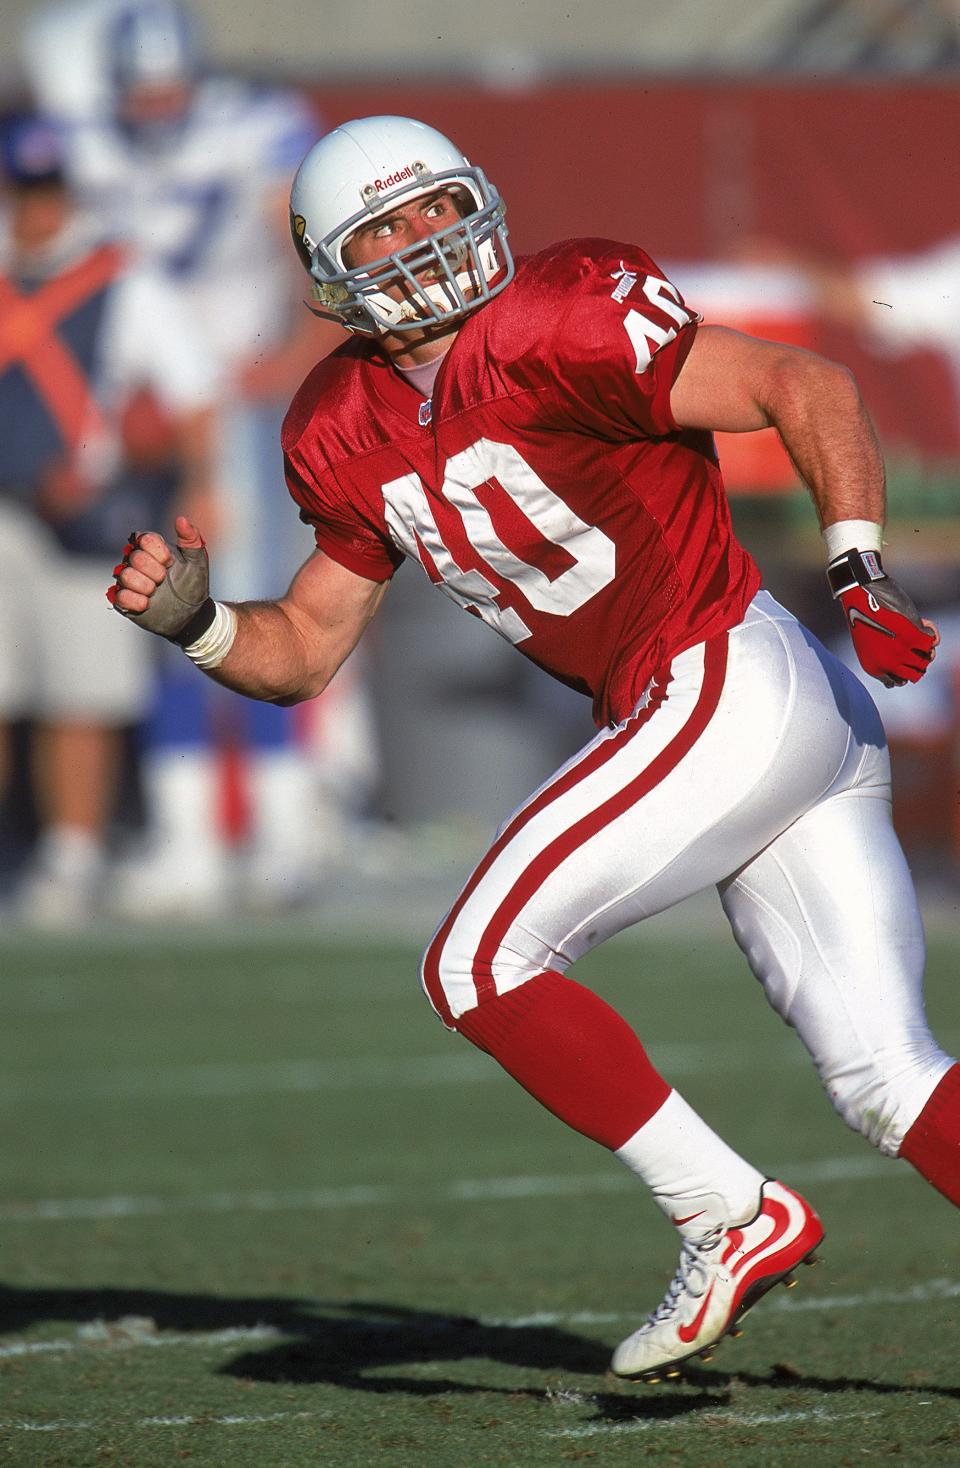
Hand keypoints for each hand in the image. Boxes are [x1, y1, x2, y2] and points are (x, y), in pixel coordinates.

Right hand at [107, 516, 213, 643]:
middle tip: (164, 580)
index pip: (143, 539)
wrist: (191, 613)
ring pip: (124, 576)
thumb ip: (191, 538)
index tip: (171, 563)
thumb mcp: (197, 560)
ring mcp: (128, 580)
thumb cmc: (193, 583)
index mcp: (151, 548)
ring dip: (145, 586)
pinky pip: (119, 596)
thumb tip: (180, 519)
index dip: (158, 552)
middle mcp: (136, 561)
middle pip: (134, 558)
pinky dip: (135, 601)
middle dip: (155, 572)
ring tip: (155, 592)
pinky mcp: (123, 600)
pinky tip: (147, 604)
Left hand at [838, 575, 937, 686]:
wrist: (862, 593)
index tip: (904, 656)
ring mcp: (902, 652)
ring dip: (927, 646)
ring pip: (927, 659)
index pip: (898, 681)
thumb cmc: (864, 614)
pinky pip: (932, 640)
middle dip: (919, 659)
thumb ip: (886, 655)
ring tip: (919, 632)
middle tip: (917, 645)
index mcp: (874, 668)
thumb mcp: (869, 643)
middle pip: (916, 673)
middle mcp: (888, 665)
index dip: (905, 669)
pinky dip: (930, 629)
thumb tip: (915, 658)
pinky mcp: (914, 636)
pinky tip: (923, 621)